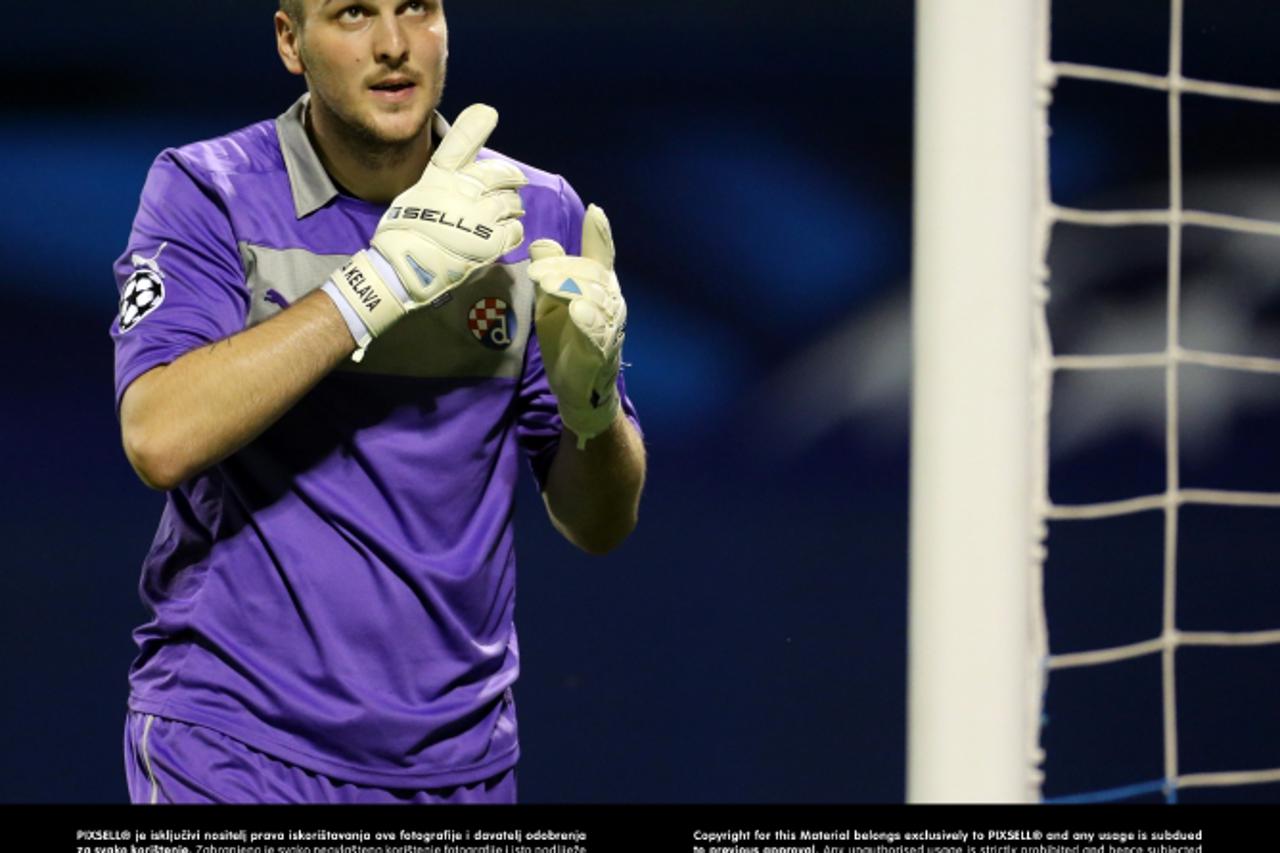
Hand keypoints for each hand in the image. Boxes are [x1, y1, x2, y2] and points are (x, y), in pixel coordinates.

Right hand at [327, 104, 526, 347]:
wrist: (404, 268)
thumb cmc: (406, 231)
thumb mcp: (418, 192)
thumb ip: (443, 178)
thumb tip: (464, 171)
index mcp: (441, 176)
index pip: (460, 143)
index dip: (476, 124)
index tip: (488, 113)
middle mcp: (463, 191)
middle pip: (502, 175)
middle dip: (508, 181)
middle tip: (507, 189)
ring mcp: (480, 216)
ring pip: (512, 203)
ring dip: (509, 209)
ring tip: (496, 217)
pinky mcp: (491, 241)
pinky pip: (516, 229)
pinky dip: (511, 231)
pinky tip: (499, 235)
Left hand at [528, 204, 626, 447]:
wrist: (576, 387)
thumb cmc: (566, 340)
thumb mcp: (551, 302)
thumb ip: (551, 273)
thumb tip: (541, 243)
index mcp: (599, 287)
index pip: (602, 256)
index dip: (600, 235)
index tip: (596, 212)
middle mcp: (610, 302)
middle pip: (591, 275)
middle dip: (564, 268)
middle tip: (537, 273)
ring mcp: (609, 327)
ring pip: (596, 298)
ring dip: (571, 287)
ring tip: (548, 284)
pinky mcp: (601, 351)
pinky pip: (598, 332)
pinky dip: (589, 319)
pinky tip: (578, 311)